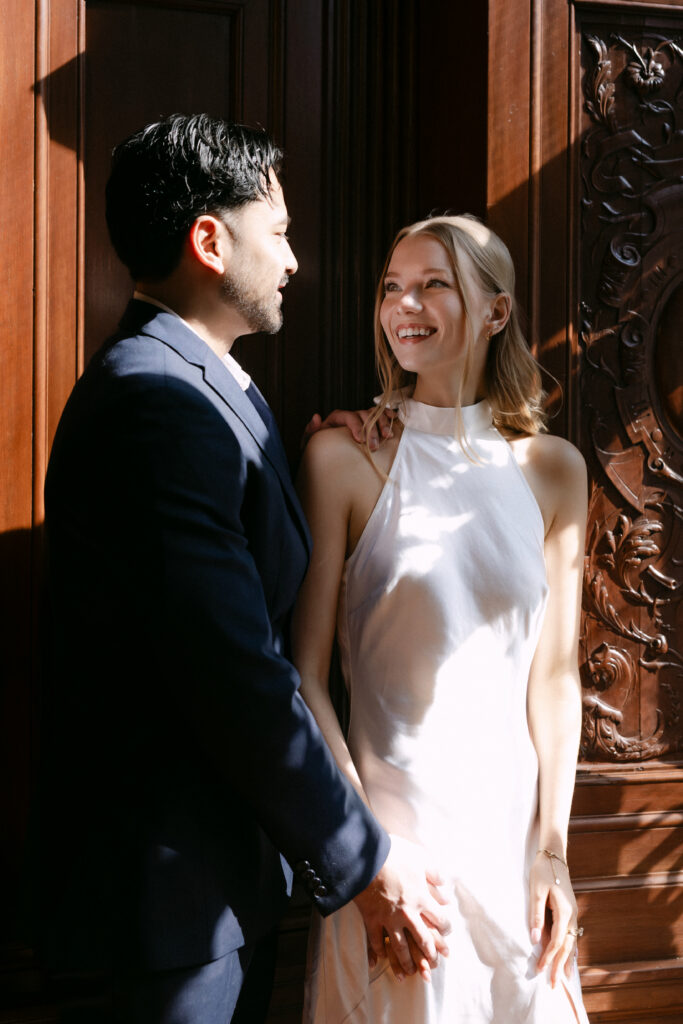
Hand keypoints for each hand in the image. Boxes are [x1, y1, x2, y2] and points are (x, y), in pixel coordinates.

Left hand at [301, 407, 395, 449]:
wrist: (328, 460)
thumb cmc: (320, 451)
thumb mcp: (311, 443)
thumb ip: (311, 432)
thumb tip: (316, 417)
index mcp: (337, 418)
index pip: (348, 416)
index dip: (356, 426)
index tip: (360, 440)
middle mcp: (351, 416)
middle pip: (364, 415)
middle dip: (371, 430)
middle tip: (374, 447)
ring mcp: (362, 420)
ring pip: (375, 414)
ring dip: (382, 424)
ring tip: (387, 437)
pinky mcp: (371, 425)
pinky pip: (382, 415)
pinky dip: (388, 416)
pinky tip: (394, 420)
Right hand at [353, 835, 450, 982]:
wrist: (365, 858)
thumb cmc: (394, 854)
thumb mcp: (419, 858)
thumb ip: (434, 874)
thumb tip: (444, 888)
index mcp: (421, 898)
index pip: (440, 920)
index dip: (446, 928)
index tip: (447, 932)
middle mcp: (407, 913)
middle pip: (423, 940)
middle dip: (430, 953)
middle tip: (434, 962)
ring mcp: (388, 919)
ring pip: (400, 947)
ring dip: (407, 961)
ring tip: (411, 972)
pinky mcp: (371, 919)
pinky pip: (375, 941)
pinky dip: (378, 953)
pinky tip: (381, 961)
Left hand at [530, 850, 579, 986]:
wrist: (554, 856)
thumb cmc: (543, 871)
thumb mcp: (535, 892)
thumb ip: (536, 916)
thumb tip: (535, 940)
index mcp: (564, 911)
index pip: (556, 941)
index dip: (549, 957)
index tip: (541, 971)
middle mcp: (572, 915)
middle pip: (567, 946)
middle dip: (560, 966)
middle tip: (555, 985)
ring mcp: (573, 914)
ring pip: (571, 942)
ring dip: (566, 960)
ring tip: (564, 978)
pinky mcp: (570, 912)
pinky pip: (571, 935)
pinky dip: (569, 949)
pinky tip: (568, 958)